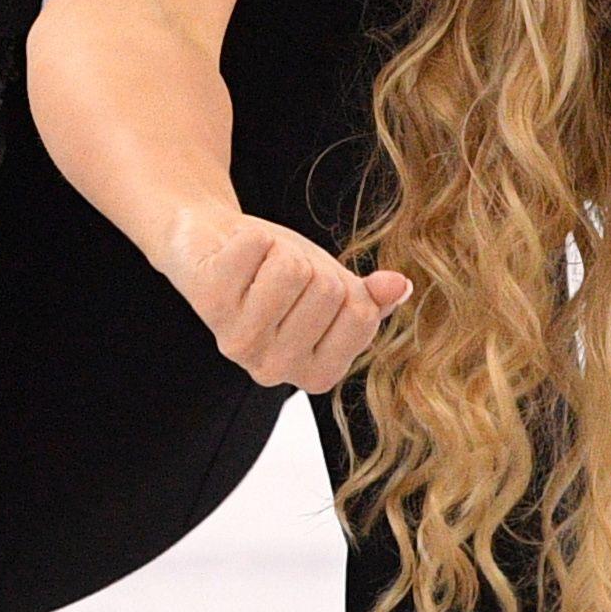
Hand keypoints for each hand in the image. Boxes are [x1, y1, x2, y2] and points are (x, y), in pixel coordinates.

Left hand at [165, 210, 406, 393]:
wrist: (211, 242)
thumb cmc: (275, 271)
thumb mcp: (334, 289)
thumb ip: (371, 300)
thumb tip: (400, 286)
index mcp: (315, 374)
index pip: (362, 315)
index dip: (346, 285)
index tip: (314, 290)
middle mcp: (274, 369)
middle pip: (329, 290)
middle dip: (311, 267)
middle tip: (277, 275)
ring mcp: (238, 341)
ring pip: (294, 269)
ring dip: (280, 250)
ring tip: (257, 266)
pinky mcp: (210, 303)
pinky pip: (258, 247)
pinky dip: (250, 237)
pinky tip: (232, 255)